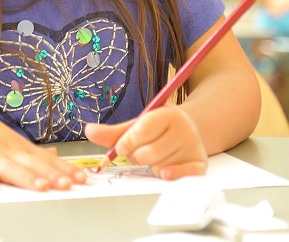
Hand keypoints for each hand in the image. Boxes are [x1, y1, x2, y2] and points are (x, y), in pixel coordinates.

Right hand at [0, 104, 86, 190]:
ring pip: (10, 169)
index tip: (82, 178)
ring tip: (42, 187)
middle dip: (52, 175)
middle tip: (69, 184)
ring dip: (27, 178)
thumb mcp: (12, 140)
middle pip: (33, 165)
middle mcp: (9, 152)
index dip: (64, 169)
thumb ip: (32, 151)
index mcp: (20, 149)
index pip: (47, 160)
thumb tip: (54, 154)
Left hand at [84, 105, 207, 179]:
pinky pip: (180, 175)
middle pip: (147, 154)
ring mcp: (194, 146)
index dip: (126, 142)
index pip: (139, 132)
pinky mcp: (200, 163)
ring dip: (151, 166)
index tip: (123, 145)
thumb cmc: (158, 129)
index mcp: (167, 114)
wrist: (189, 129)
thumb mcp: (137, 126)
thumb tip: (88, 131)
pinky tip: (165, 170)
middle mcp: (184, 128)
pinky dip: (168, 175)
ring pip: (159, 167)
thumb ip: (113, 132)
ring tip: (156, 156)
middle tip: (141, 151)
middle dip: (137, 157)